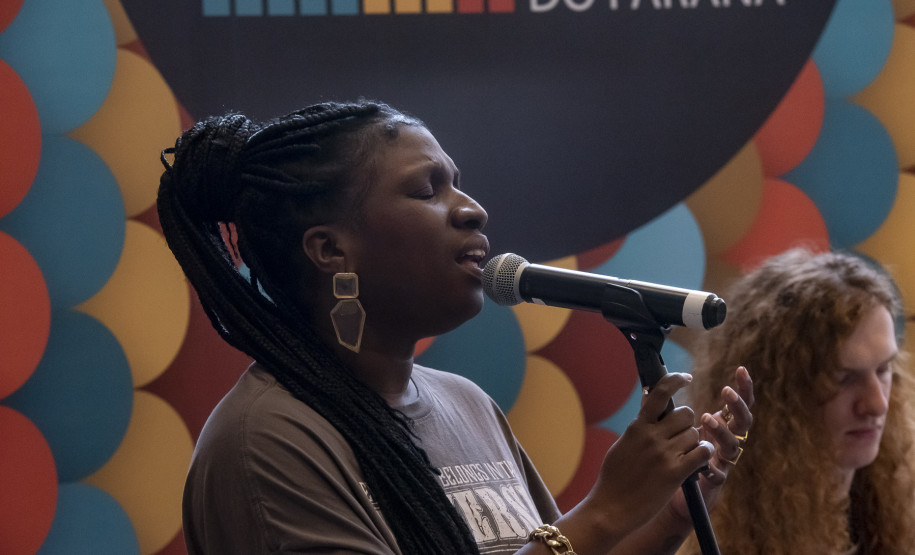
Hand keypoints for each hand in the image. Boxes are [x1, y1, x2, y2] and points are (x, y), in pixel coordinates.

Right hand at [584, 373, 713, 537]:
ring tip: (687, 455)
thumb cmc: (614, 479)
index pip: (659, 393)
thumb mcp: (623, 445)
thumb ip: (638, 425)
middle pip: (685, 413)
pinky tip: (699, 461)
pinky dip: (704, 454)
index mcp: (637, 427)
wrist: (610, 508)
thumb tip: (646, 401)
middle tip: (683, 436)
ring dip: (695, 442)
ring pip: (694, 433)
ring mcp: (663, 454)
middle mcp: (651, 436)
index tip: (686, 377)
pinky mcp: (674, 472)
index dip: (675, 380)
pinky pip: (701, 452)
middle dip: (688, 423)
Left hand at [670, 366, 753, 520]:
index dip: (743, 388)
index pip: (736, 404)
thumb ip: (664, 412)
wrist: (669, 495)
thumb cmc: (672, 457)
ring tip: (706, 419)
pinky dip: (713, 469)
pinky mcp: (715, 483)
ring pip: (733, 446)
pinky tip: (706, 467)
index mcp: (718, 426)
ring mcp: (722, 462)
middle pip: (743, 422)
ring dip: (721, 431)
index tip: (741, 369)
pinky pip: (719, 475)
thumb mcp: (668, 431)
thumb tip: (649, 388)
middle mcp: (724, 442)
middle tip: (725, 392)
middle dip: (737, 405)